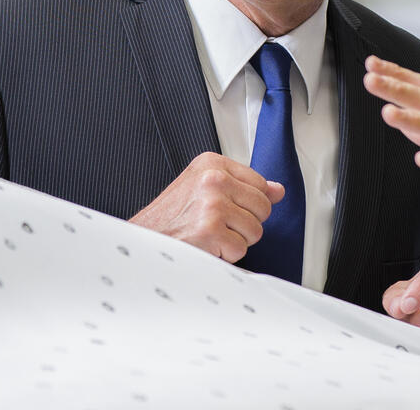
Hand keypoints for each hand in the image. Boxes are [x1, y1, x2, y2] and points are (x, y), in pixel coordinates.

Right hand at [129, 152, 283, 263]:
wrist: (141, 241)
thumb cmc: (169, 217)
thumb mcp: (202, 188)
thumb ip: (242, 186)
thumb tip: (278, 190)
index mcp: (211, 163)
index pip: (260, 183)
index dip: (248, 204)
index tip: (229, 208)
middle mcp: (213, 179)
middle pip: (263, 207)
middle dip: (245, 223)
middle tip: (217, 225)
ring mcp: (212, 204)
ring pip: (255, 230)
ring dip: (235, 241)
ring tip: (209, 235)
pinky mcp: (211, 230)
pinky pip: (240, 249)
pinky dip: (225, 256)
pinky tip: (205, 246)